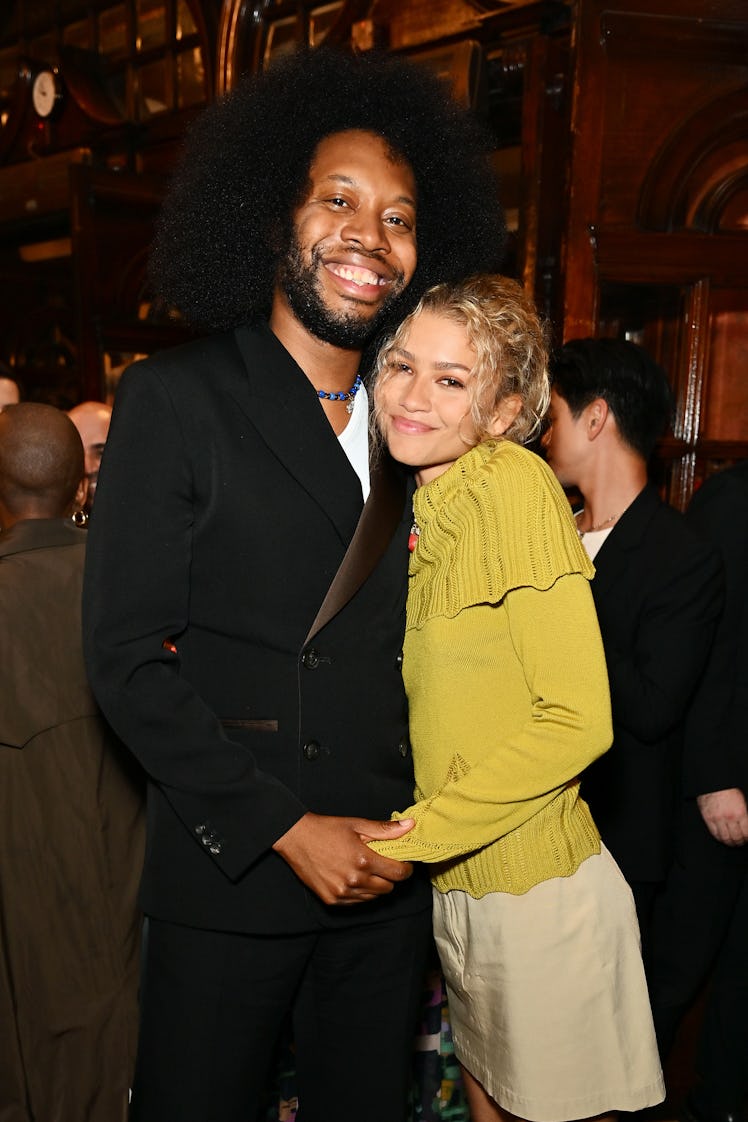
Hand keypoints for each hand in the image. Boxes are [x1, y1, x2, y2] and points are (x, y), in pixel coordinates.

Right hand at [272, 812, 414, 904]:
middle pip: (388, 888)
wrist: (296, 838)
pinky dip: (359, 893)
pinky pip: (356, 902)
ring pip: (373, 897)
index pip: (399, 874)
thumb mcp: (357, 824)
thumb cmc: (327, 829)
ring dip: (374, 885)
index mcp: (364, 860)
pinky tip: (352, 878)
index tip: (403, 863)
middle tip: (382, 864)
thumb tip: (410, 826)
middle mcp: (355, 880)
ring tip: (365, 869)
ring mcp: (342, 893)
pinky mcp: (332, 900)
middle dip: (389, 877)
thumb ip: (385, 829)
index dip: (405, 868)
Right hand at [697, 788, 747, 845]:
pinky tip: (722, 838)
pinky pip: (714, 833)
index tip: (747, 838)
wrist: (714, 783)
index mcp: (740, 812)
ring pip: (725, 838)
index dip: (747, 838)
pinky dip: (719, 838)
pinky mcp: (708, 818)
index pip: (746, 833)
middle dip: (740, 842)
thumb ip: (744, 814)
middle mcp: (729, 817)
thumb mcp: (742, 801)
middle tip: (741, 842)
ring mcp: (718, 818)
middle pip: (736, 837)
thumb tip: (746, 825)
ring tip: (732, 842)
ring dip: (730, 842)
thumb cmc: (728, 789)